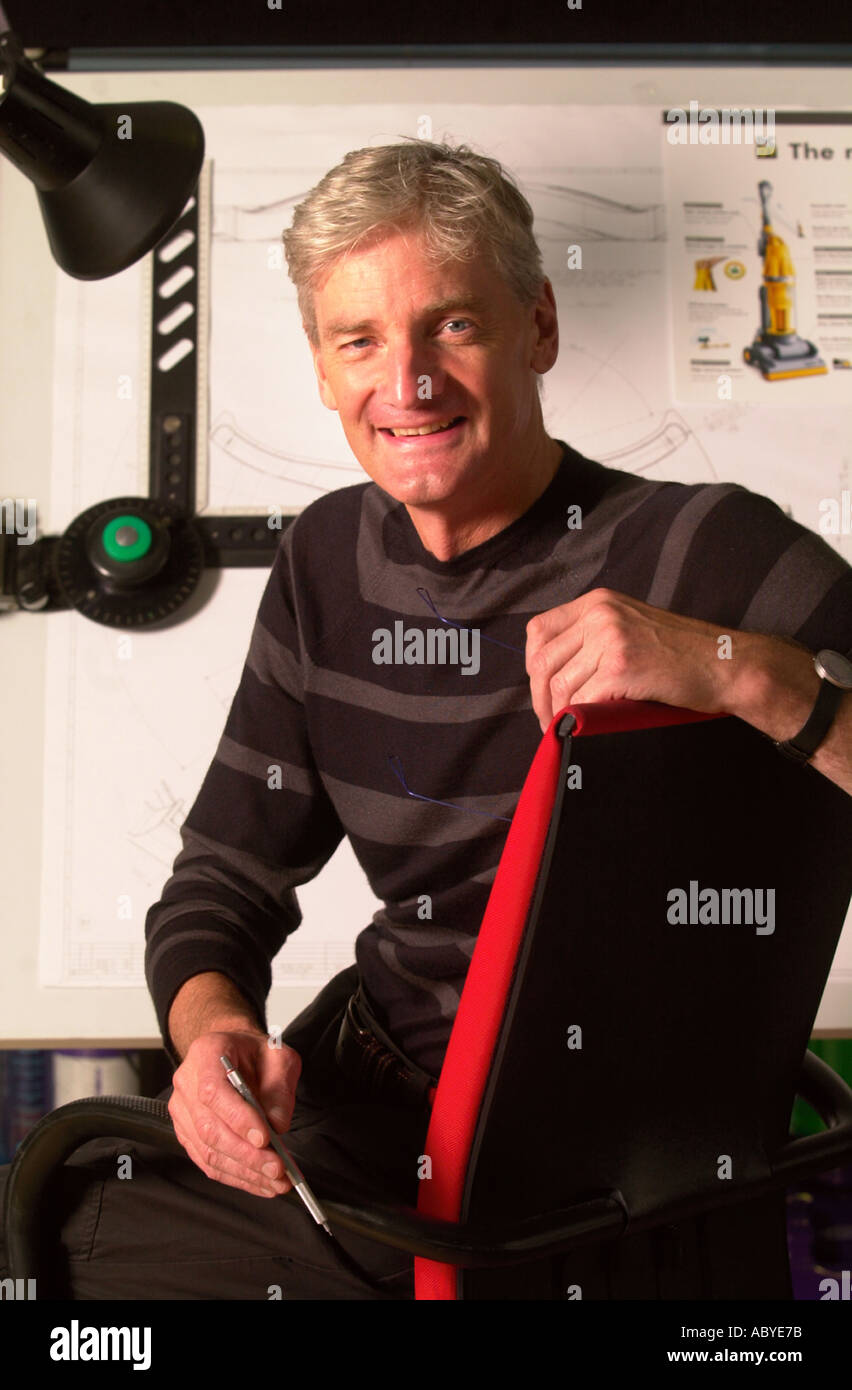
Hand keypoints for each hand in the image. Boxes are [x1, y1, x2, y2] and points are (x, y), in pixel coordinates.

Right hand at [169, 1027, 301, 1197]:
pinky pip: (208, 1161)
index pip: (213, 1092)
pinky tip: (259, 1182)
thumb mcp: (278, 1056)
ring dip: (244, 1171)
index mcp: (205, 1054)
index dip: (238, 1119)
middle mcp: (186, 1083)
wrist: (233, 1053)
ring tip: (275, 1182)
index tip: (264, 1139)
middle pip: (209, 1128)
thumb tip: (278, 1126)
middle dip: (247, 1155)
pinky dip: (235, 1176)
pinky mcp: (187, 1133)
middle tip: (277, 1169)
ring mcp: (182, 1111)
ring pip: (208, 1151)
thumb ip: (280, 1088)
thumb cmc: (254, 1053)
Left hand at [525, 588, 732, 732]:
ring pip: (559, 684)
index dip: (533, 666)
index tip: (542, 691)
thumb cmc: (683, 654)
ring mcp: (610, 639)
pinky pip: (581, 700)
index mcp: (598, 602)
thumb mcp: (632, 627)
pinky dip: (577, 719)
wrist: (726, 664)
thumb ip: (594, 638)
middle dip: (540, 697)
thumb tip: (552, 673)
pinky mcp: (621, 667)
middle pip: (543, 660)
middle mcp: (600, 614)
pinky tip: (583, 729)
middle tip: (548, 721)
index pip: (540, 630)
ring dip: (557, 714)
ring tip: (565, 729)